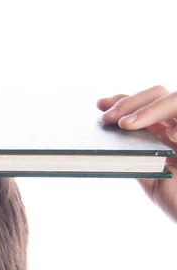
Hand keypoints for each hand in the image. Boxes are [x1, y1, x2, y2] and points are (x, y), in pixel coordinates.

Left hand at [97, 85, 176, 222]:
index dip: (123, 99)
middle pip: (158, 94)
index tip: (100, 105)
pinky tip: (155, 131)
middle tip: (107, 118)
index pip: (143, 104)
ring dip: (147, 108)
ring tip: (125, 124)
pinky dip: (164, 115)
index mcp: (166, 130)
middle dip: (129, 102)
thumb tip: (104, 139)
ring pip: (175, 99)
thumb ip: (133, 155)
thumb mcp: (149, 175)